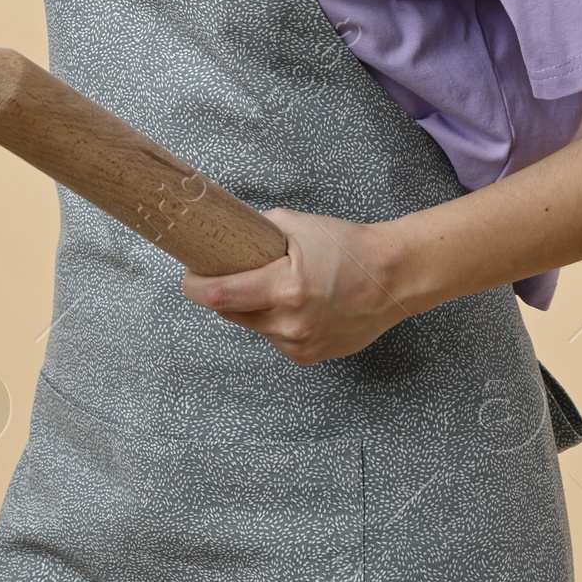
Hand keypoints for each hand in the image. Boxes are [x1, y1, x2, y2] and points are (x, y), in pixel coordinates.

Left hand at [181, 209, 409, 364]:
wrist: (391, 278)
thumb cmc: (347, 247)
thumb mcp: (297, 225)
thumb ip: (257, 231)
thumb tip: (224, 234)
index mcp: (286, 289)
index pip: (221, 297)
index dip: (197, 286)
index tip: (190, 276)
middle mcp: (291, 324)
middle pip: (231, 313)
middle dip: (223, 294)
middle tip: (229, 272)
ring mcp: (300, 345)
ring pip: (252, 326)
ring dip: (251, 308)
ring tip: (275, 285)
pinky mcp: (308, 356)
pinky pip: (274, 337)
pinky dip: (274, 321)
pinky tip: (296, 304)